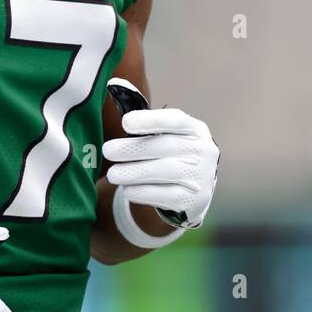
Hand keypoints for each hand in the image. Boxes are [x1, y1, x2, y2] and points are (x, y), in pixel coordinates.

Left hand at [102, 108, 218, 228]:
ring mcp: (201, 176)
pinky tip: (127, 190)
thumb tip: (121, 112)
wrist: (195, 187)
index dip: (150, 120)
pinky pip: (166, 196)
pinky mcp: (194, 200)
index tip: (125, 122)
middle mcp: (203, 150)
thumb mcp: (170, 136)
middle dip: (133, 148)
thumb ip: (148, 126)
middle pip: (166, 146)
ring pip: (165, 171)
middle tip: (108, 150)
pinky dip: (143, 192)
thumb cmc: (174, 154)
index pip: (175, 120)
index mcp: (195, 129)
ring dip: (134, 172)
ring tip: (113, 174)